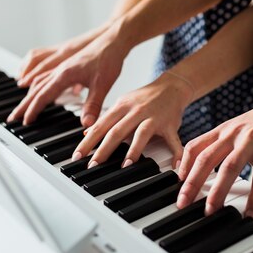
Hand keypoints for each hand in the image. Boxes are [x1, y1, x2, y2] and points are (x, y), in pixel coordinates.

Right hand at [8, 21, 131, 125]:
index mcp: (64, 74)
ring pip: (38, 80)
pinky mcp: (67, 64)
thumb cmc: (108, 59)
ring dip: (28, 93)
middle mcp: (59, 69)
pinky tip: (35, 85)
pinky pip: (45, 73)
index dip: (34, 109)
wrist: (112, 40)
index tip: (25, 121)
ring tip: (21, 105)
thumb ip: (93, 105)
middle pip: (35, 89)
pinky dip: (36, 81)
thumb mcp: (103, 85)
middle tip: (13, 117)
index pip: (43, 95)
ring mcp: (62, 66)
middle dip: (24, 104)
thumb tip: (86, 124)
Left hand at [72, 72, 193, 167]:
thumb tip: (87, 132)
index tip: (77, 156)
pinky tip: (174, 165)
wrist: (171, 86)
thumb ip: (106, 119)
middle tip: (93, 165)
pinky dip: (175, 152)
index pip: (100, 126)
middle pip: (116, 131)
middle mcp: (136, 111)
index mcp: (121, 107)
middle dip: (103, 150)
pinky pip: (172, 140)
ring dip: (134, 150)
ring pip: (141, 134)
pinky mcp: (170, 124)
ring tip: (125, 165)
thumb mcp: (122, 104)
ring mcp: (153, 117)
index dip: (87, 142)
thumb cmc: (144, 98)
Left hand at [176, 87, 252, 217]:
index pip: (195, 147)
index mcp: (224, 129)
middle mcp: (233, 133)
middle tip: (182, 203)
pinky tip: (251, 213)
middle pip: (205, 159)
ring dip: (217, 192)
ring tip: (210, 211)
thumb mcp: (241, 126)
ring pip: (228, 168)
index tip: (177, 184)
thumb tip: (211, 161)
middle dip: (191, 184)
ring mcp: (252, 141)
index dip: (183, 166)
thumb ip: (226, 141)